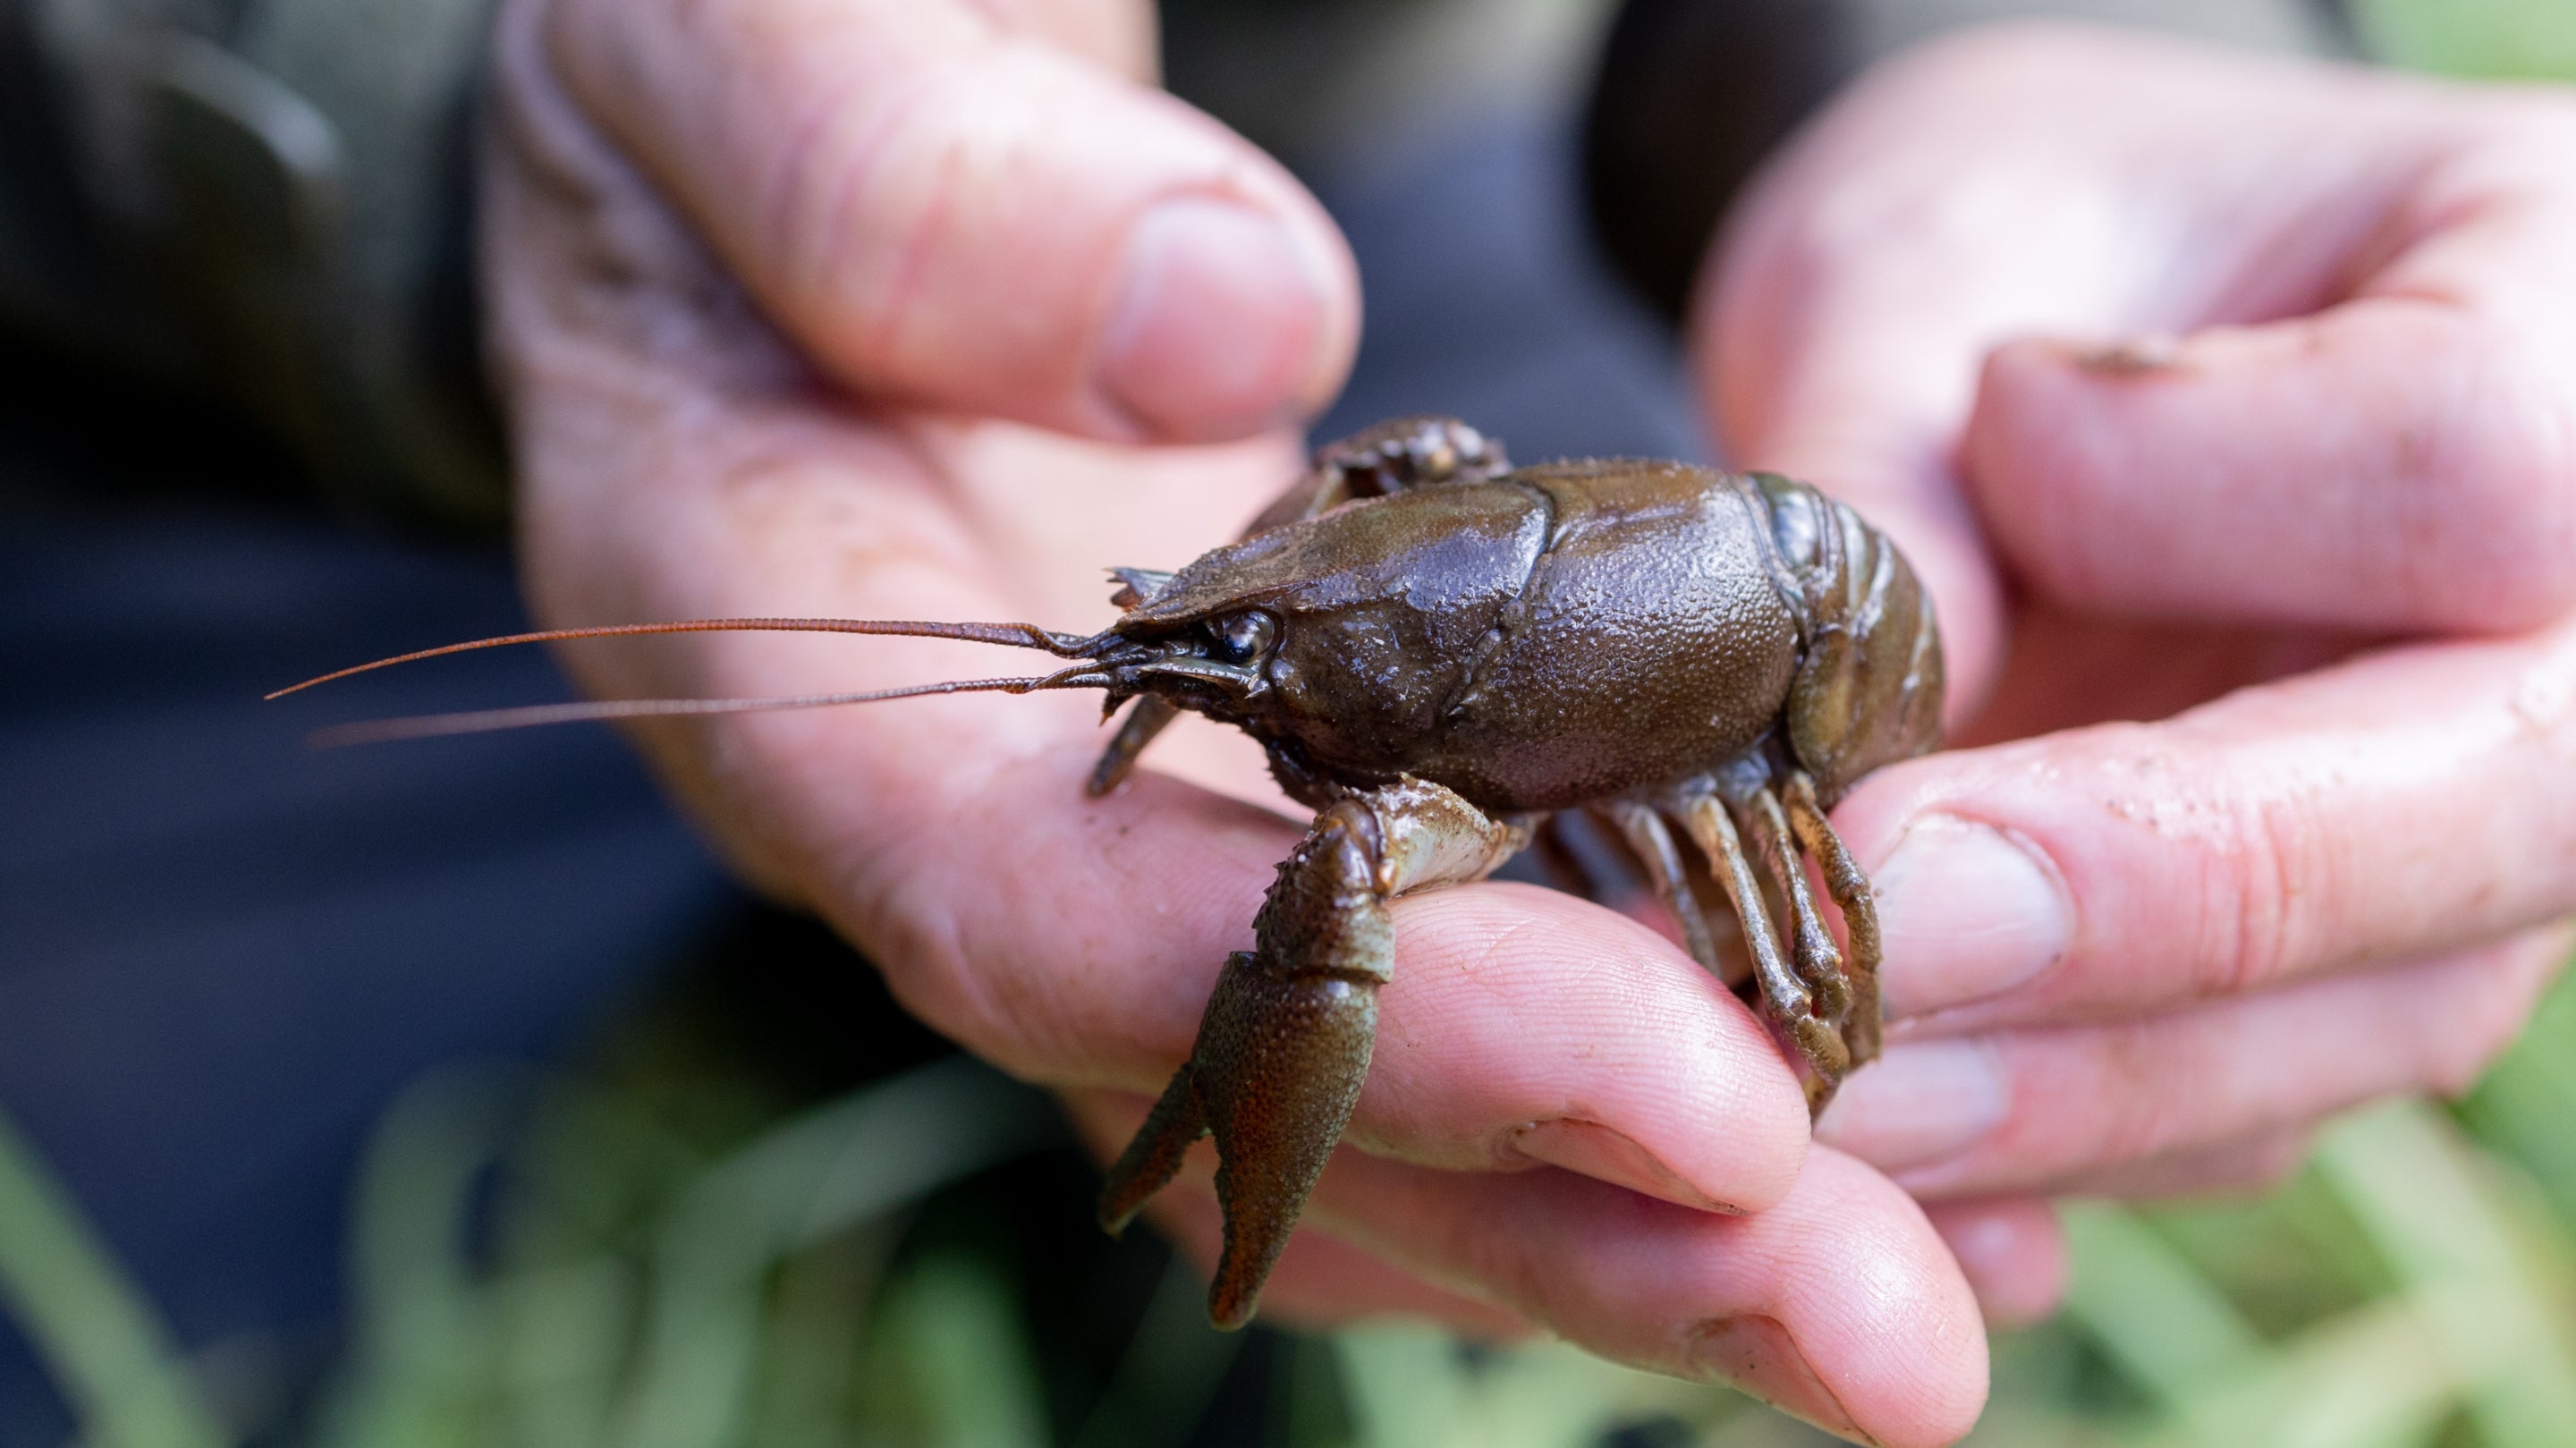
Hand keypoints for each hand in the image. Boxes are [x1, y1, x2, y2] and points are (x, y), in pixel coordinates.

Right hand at [481, 0, 1986, 1439]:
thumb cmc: (738, 56)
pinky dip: (1620, 1111)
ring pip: (1354, 1101)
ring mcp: (1114, 831)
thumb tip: (1227, 339)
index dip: (1378, 1024)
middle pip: (1250, 1090)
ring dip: (1635, 1228)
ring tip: (1925, 1311)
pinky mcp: (1251, 800)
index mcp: (785, 653)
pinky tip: (1874, 1167)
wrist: (788, 126)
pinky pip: (1424, 995)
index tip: (1693, 1090)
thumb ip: (915, 180)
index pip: (1052, 915)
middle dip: (1567, 1219)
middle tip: (1884, 1336)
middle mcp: (956, 816)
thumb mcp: (759, 46)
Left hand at [1702, 20, 2575, 1310]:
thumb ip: (1890, 489)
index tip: (1891, 593)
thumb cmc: (1989, 241)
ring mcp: (2482, 816)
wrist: (2026, 322)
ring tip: (1796, 1093)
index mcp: (2566, 314)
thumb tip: (1839, 790)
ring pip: (2358, 1015)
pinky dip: (2038, 1139)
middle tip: (1843, 970)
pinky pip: (2240, 1099)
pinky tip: (1856, 1157)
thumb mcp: (1911, 261)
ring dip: (2059, 1086)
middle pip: (2480, 821)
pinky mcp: (2349, 965)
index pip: (2477, 469)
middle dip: (2136, 921)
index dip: (2169, 540)